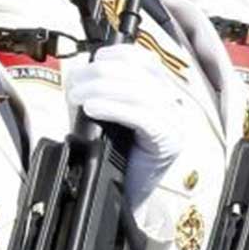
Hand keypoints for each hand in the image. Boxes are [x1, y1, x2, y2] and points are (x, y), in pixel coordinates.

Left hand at [65, 44, 181, 218]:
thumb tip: (82, 70)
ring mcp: (174, 122)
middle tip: (74, 87)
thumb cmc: (112, 153)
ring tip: (78, 98)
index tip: (91, 61)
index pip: (144, 59)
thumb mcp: (105, 113)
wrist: (121, 194)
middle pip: (138, 73)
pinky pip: (142, 116)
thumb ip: (101, 89)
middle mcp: (172, 104)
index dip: (115, 55)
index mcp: (161, 91)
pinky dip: (113, 108)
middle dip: (98, 75)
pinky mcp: (169, 141)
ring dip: (100, 90)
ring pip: (139, 92)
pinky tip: (93, 108)